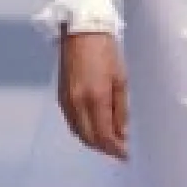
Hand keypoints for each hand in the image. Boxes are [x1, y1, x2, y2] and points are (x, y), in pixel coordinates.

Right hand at [58, 30, 128, 158]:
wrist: (81, 31)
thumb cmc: (106, 51)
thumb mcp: (121, 80)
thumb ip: (121, 110)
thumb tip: (122, 133)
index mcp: (96, 98)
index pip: (104, 135)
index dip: (115, 149)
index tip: (126, 155)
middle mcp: (78, 103)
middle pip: (90, 139)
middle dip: (105, 148)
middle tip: (119, 150)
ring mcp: (66, 101)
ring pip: (79, 132)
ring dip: (94, 141)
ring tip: (109, 141)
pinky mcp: (61, 97)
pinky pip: (72, 122)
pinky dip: (84, 130)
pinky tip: (95, 128)